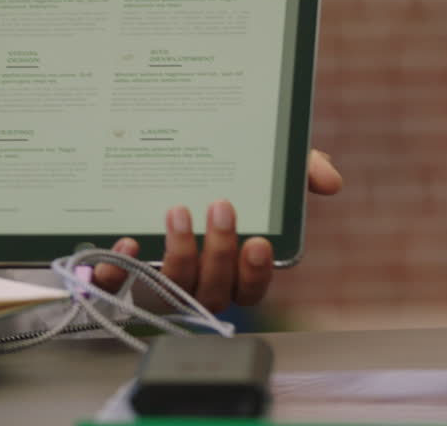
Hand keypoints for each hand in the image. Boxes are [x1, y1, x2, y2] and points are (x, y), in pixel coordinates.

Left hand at [95, 149, 342, 312]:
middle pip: (212, 290)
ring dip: (178, 255)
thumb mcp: (264, 169)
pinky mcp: (119, 272)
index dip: (255, 274)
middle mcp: (196, 282)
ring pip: (171, 290)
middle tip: (219, 206)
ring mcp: (156, 280)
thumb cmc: (220, 176)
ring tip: (177, 212)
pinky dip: (118, 272)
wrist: (154, 156)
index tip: (258, 242)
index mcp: (231, 268)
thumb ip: (298, 170)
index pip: (250, 290)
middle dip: (219, 252)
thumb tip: (329, 180)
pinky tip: (126, 242)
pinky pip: (116, 287)